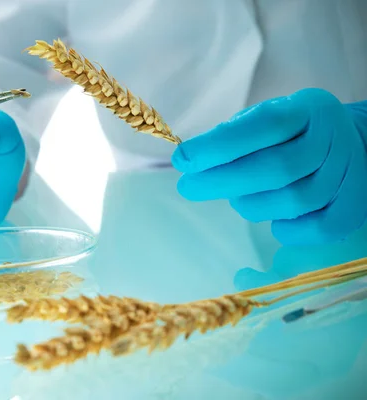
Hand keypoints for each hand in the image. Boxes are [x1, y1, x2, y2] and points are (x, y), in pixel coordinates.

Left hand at [171, 88, 366, 245]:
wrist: (350, 144)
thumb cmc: (291, 134)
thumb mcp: (265, 119)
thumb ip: (234, 136)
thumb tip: (189, 160)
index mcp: (307, 110)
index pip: (264, 125)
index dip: (220, 145)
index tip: (182, 160)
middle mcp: (332, 140)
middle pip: (277, 168)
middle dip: (223, 181)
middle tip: (188, 188)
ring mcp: (348, 176)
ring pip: (293, 201)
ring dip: (251, 205)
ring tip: (236, 199)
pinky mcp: (353, 209)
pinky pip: (316, 229)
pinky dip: (285, 230)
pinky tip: (271, 220)